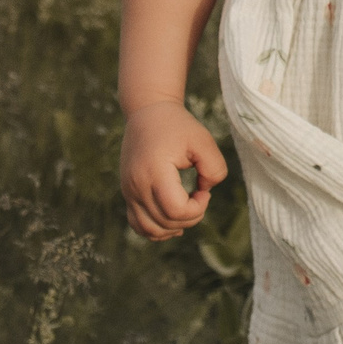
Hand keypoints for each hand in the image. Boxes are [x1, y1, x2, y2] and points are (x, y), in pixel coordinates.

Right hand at [120, 100, 226, 239]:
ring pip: (149, 229)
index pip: (176, 210)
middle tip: (201, 196)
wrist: (148, 113)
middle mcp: (136, 186)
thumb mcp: (203, 140)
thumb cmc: (178, 126)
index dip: (197, 208)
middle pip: (164, 222)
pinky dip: (156, 229)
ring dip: (174, 227)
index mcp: (154, 172)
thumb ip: (214, 168)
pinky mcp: (128, 193)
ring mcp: (129, 192)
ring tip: (189, 209)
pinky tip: (173, 221)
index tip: (205, 191)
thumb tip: (206, 191)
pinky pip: (138, 224)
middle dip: (190, 217)